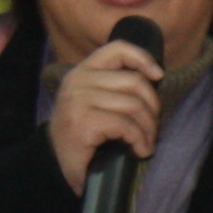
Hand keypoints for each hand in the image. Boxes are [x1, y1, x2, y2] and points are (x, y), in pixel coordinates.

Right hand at [47, 37, 163, 191]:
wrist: (55, 164)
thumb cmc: (81, 135)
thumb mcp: (93, 101)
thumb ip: (113, 86)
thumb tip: (153, 77)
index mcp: (82, 71)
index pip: (117, 49)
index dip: (143, 58)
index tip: (158, 75)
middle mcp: (79, 81)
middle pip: (134, 82)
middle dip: (152, 107)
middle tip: (153, 128)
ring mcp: (79, 100)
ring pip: (134, 106)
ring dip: (148, 129)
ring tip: (148, 144)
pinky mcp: (84, 122)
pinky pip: (126, 126)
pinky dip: (140, 141)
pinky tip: (141, 151)